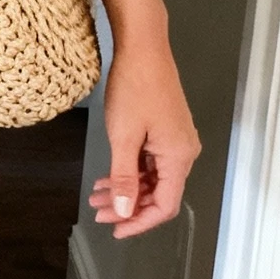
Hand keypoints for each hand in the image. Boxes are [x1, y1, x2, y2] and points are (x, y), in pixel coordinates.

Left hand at [83, 0, 199, 240]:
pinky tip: (107, 178)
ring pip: (152, 180)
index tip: (116, 230)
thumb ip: (124, 178)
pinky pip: (150, 163)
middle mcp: (183, 151)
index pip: (165, 206)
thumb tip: (125, 210)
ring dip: (126, 190)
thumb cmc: (135, 87)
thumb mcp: (124, 137)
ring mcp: (175, 141)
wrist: (142, 48)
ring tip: (97, 196)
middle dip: (129, 207)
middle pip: (160, 195)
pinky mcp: (165, 131)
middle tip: (99, 212)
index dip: (140, 222)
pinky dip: (129, 173)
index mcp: (179, 156)